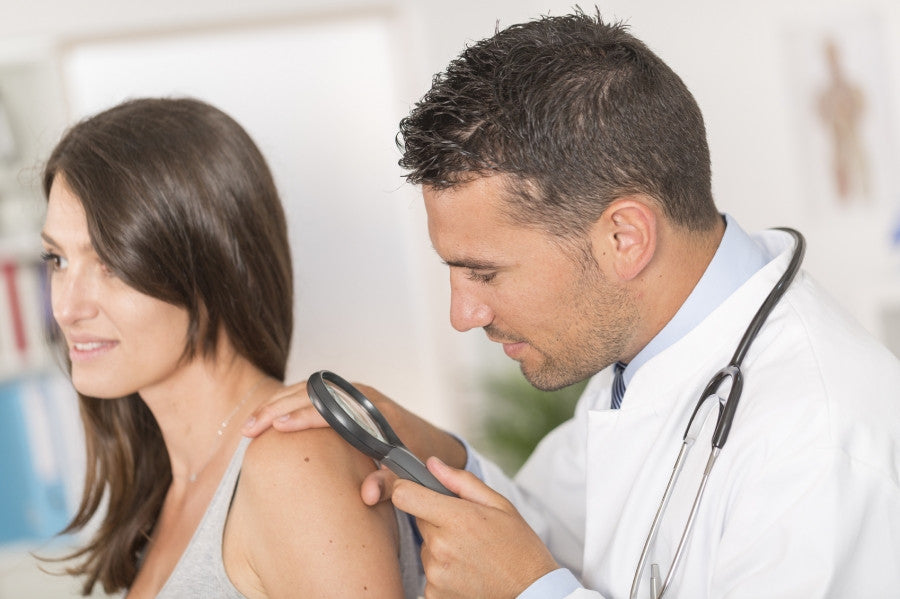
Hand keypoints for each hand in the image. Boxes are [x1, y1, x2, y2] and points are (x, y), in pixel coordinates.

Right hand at [243, 380, 468, 475]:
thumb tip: (365, 495)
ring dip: (276, 403)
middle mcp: (363, 396)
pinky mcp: (344, 394)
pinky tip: (267, 417)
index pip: (334, 409)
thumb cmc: (414, 460)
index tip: (276, 427)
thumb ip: (389, 485)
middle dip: (277, 408)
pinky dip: (286, 401)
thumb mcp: (406, 476)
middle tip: (249, 428)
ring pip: (307, 388)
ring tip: (250, 424)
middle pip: (313, 392)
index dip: (303, 417)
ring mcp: (352, 392)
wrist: (427, 440)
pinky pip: (310, 391)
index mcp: (376, 414)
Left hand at [392, 457, 558, 598]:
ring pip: (425, 547)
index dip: (406, 487)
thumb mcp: (500, 505)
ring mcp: (436, 573)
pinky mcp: (434, 593)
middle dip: (435, 518)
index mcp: (458, 519)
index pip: (405, 495)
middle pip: (418, 520)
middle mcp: (441, 546)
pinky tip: (467, 571)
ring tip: (471, 553)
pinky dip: (443, 569)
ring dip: (440, 546)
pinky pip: (430, 571)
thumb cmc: (519, 548)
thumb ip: (461, 481)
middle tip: (465, 528)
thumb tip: (431, 463)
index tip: (413, 488)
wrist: (531, 593)